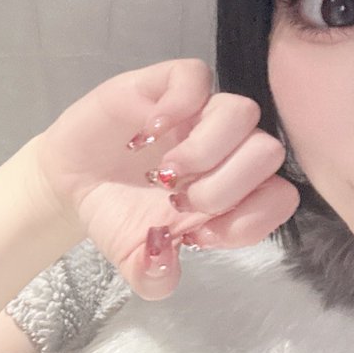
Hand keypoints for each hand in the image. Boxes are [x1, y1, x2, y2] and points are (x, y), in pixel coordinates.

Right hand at [29, 58, 299, 299]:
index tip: (200, 232)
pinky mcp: (169, 85)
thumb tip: (164, 263)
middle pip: (268, 154)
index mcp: (236, 195)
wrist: (73, 180)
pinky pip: (197, 75)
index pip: (280, 198)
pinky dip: (179, 105)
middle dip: (224, 186)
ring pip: (242, 113)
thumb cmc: (117, 214)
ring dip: (204, 149)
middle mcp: (228, 151)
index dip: (247, 219)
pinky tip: (150, 131)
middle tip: (177, 200)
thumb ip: (153, 277)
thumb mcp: (133, 259)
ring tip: (164, 171)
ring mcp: (201, 115)